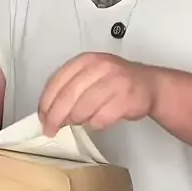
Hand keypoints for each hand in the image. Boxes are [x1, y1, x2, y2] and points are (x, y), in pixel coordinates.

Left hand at [39, 51, 156, 135]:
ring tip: (81, 122)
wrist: (149, 84)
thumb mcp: (91, 75)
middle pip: (68, 97)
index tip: (42, 118)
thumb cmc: (114, 82)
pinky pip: (101, 119)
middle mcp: (100, 67)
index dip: (47, 103)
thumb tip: (49, 113)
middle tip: (51, 130)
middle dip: (56, 117)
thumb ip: (71, 87)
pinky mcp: (126, 98)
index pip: (58, 81)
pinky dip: (96, 124)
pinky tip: (99, 121)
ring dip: (78, 120)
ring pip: (83, 109)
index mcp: (86, 60)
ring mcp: (114, 82)